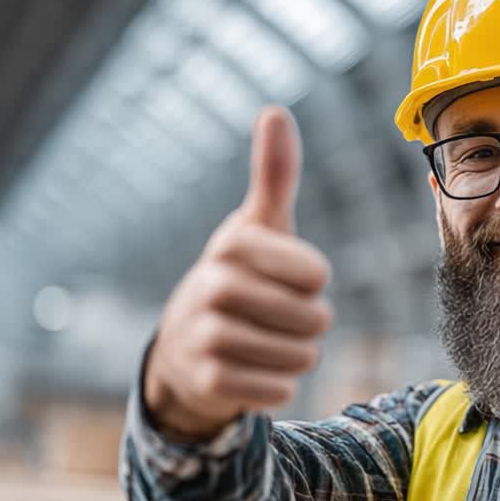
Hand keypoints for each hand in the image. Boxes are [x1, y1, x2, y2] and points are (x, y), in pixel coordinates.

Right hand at [143, 107, 332, 440]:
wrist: (184, 348)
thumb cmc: (238, 278)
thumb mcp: (257, 227)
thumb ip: (273, 175)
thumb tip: (275, 111)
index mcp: (231, 245)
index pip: (316, 273)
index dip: (313, 281)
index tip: (287, 277)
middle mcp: (212, 287)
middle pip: (314, 318)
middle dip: (309, 323)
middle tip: (278, 316)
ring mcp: (205, 337)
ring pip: (301, 356)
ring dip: (296, 355)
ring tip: (267, 341)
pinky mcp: (208, 382)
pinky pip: (280, 389)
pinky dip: (279, 384)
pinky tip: (254, 369)